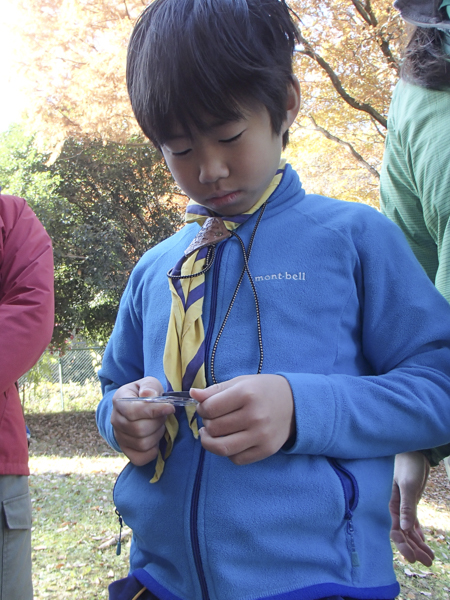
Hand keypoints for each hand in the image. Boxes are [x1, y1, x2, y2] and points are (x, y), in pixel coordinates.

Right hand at [111, 377, 174, 465]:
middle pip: (139, 429)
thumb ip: (150, 387)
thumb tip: (149, 395)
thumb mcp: (149, 383)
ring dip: (157, 435)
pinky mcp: (126, 450)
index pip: (133, 411)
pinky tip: (155, 439)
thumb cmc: (145, 394)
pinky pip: (140, 458)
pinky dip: (152, 451)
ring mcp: (119, 437)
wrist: (136, 406)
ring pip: (142, 444)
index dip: (154, 411)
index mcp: (119, 401)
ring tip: (159, 425)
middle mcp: (115, 420)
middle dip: (158, 423)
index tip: (170, 408)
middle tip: (163, 416)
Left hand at [192, 374, 294, 465]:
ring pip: (221, 447)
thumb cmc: (263, 390)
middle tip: (211, 418)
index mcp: (246, 394)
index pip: (210, 408)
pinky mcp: (266, 450)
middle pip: (214, 428)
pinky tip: (229, 441)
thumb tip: (193, 394)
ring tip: (210, 434)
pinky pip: (236, 459)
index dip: (202, 408)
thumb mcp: (241, 382)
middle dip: (206, 423)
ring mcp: (261, 435)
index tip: (206, 407)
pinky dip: (227, 452)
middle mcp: (254, 416)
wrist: (295, 403)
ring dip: (209, 441)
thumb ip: (215, 390)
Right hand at [389, 451, 433, 565]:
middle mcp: (396, 509)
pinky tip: (424, 543)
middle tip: (429, 563)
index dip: (404, 546)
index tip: (413, 559)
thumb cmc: (407, 466)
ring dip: (419, 545)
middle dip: (415, 550)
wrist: (414, 453)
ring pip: (410, 532)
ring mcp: (404, 508)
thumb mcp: (408, 486)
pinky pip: (413, 524)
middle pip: (404, 535)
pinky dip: (419, 534)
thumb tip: (405, 529)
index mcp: (391, 506)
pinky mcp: (410, 504)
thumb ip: (406, 507)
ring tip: (431, 559)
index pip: (396, 531)